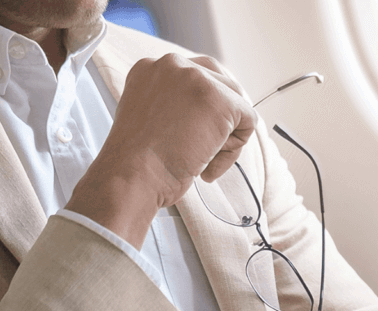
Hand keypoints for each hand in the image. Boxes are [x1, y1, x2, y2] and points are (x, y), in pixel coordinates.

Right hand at [67, 53, 256, 246]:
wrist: (130, 178)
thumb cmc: (134, 164)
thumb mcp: (146, 120)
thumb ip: (170, 106)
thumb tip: (202, 114)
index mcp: (150, 68)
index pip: (193, 78)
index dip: (197, 114)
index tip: (183, 140)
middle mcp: (172, 64)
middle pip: (219, 85)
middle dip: (215, 123)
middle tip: (195, 153)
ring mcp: (197, 79)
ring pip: (234, 105)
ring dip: (223, 140)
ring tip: (197, 162)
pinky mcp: (219, 100)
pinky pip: (248, 121)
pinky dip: (232, 151)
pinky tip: (205, 167)